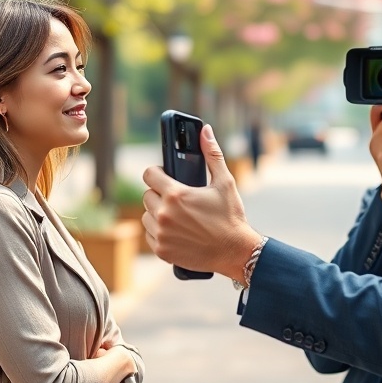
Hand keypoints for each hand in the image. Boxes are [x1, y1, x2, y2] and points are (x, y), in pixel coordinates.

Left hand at [142, 124, 261, 282]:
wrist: (235, 251)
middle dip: (160, 194)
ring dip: (157, 213)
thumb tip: (205, 131)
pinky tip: (177, 231)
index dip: (157, 172)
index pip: (149, 174)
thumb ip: (212, 155)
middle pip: (147, 195)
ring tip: (177, 215)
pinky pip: (150, 235)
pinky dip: (159, 232)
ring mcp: (161, 234)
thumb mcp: (225, 182)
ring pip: (146, 215)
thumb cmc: (231, 216)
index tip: (165, 176)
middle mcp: (164, 214)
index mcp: (176, 194)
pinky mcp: (161, 250)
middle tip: (178, 198)